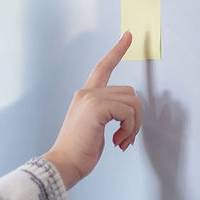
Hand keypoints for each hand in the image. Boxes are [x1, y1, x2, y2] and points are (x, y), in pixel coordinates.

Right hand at [42, 32, 140, 188]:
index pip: (103, 67)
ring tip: (122, 141)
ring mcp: (90, 99)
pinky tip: (118, 141)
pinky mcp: (96, 108)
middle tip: (126, 138)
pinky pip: (128, 112)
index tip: (128, 35)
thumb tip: (128, 115)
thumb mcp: (95, 127)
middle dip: (135, 118)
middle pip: (130, 93)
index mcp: (85, 96)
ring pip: (132, 102)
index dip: (117, 50)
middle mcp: (87, 93)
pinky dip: (129, 129)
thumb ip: (108, 114)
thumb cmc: (79, 151)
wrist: (64, 164)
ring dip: (133, 125)